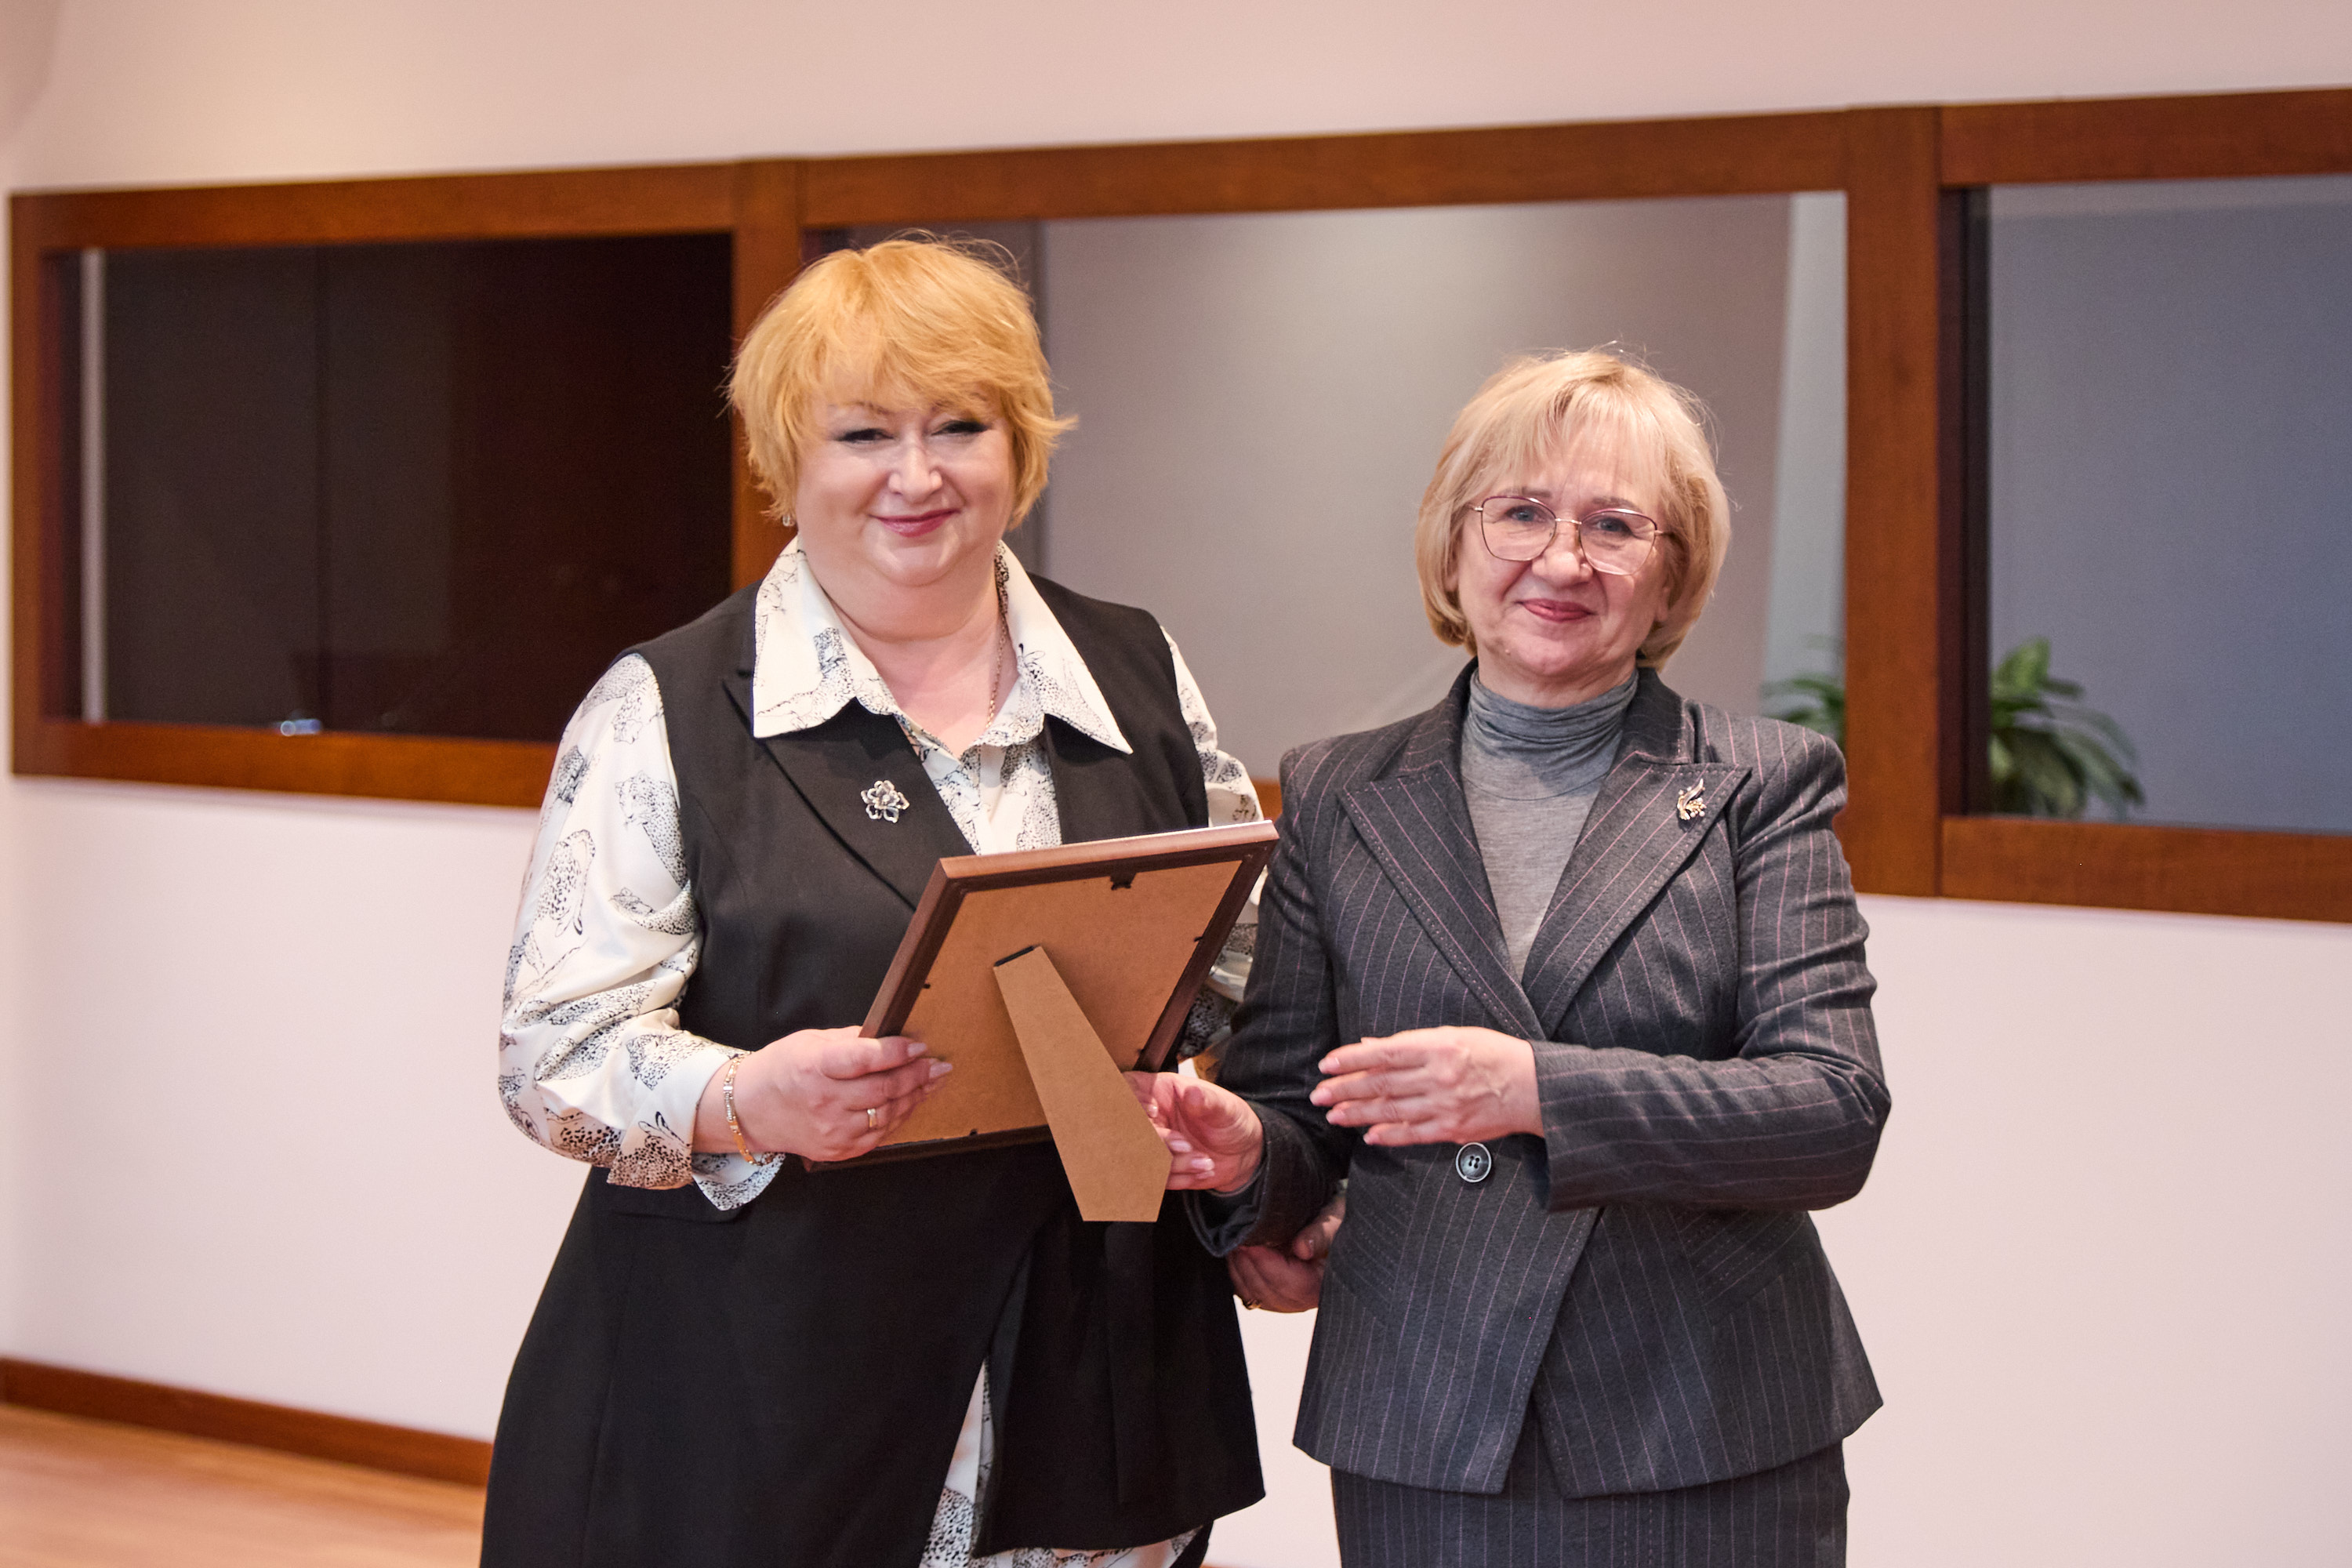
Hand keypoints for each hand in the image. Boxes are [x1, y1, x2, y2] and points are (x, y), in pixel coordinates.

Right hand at [698, 1027, 950, 1161]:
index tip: (919, 1045)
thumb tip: (890, 1037)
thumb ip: (851, 1041)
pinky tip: (911, 1102)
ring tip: (933, 1081)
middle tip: (938, 1064)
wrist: (750, 1109)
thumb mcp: (810, 1042)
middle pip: (883, 1090)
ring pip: (887, 1114)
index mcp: (815, 1067)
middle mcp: (824, 1102)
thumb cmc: (781, 1069)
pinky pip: (879, 1134)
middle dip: (917, 1075)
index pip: (864, 1060)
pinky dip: (899, 1117)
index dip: (897, 1052)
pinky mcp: (838, 1149)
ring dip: (915, 1096)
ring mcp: (832, 1130)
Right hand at [1126, 1071, 1264, 1191]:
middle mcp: (1151, 1117)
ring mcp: (1152, 1143)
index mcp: (1161, 1091)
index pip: (1131, 1087)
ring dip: (1172, 1164)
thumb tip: (1192, 1093)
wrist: (1242, 1152)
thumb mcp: (1225, 1108)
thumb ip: (1207, 1102)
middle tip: (1186, 1146)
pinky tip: (1201, 1172)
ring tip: (1205, 1162)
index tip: (1153, 1111)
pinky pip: (1155, 1177)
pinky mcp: (1157, 1167)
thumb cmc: (1232, 1119)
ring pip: (1142, 1156)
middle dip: (1159, 1141)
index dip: (1133, 1099)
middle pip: (1132, 1127)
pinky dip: (1178, 1178)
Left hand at [1230, 1188, 1345, 1312]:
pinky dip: (1240, 1278)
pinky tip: (1236, 1258)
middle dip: (1248, 1266)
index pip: (1291, 1283)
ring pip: (1257, 1296)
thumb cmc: (1338, 1225)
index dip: (1267, 1264)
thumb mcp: (1334, 1222)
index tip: (1250, 1244)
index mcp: (1324, 1285)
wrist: (1337, 1229)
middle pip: (1269, 1292)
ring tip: (1234, 1246)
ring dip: (1241, 1271)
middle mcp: (1306, 1301)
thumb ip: (1321, 1235)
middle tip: (1236, 1241)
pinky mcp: (1276, 1298)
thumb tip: (1302, 1248)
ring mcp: (1289, 1302)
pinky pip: (1252, 1295)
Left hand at [1311, 1026, 1539, 1145]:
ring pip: (1391, 1111)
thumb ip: (1412, 1042)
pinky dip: (1389, 1134)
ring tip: (1334, 1115)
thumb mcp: (1454, 1035)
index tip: (1327, 1065)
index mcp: (1438, 1047)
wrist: (1534, 1087)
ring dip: (1358, 1114)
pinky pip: (1413, 1134)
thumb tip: (1372, 1045)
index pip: (1383, 1053)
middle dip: (1345, 1090)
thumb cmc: (1495, 1054)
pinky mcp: (1453, 1129)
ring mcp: (1445, 1105)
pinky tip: (1369, 1135)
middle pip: (1381, 1084)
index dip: (1351, 1060)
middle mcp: (1439, 1076)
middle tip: (1318, 1095)